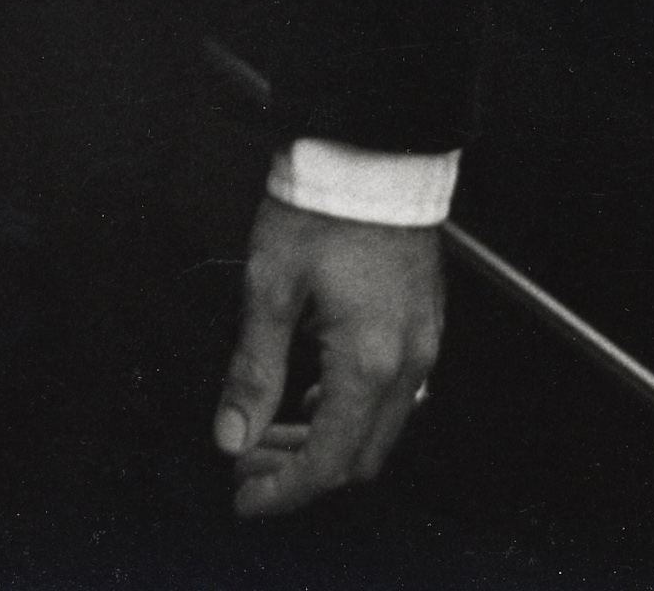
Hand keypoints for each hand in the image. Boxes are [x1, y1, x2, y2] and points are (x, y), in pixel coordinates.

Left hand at [214, 198, 442, 516]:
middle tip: (246, 460)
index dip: (283, 491)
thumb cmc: (321, 209)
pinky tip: (311, 395)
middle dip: (299, 470)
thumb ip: (252, 370)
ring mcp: (422, 348)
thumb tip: (230, 435)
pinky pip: (393, 396)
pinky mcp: (423, 328)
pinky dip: (349, 410)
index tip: (245, 499)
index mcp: (367, 363)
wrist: (371, 155)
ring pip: (377, 430)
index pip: (328, 463)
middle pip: (357, 456)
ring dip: (323, 441)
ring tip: (268, 430)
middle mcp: (406, 366)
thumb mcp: (269, 287)